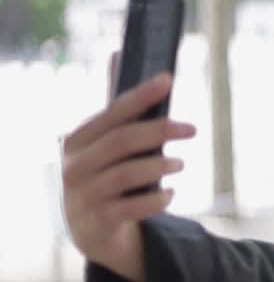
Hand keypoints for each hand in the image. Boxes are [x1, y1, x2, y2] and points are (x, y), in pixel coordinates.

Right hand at [60, 56, 194, 281]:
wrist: (91, 229)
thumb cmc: (104, 173)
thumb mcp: (105, 141)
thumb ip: (116, 105)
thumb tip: (118, 52)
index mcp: (77, 140)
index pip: (112, 113)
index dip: (141, 95)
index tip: (168, 79)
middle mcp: (74, 166)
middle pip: (122, 141)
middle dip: (160, 130)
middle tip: (192, 128)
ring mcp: (83, 196)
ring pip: (128, 174)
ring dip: (160, 165)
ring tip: (181, 162)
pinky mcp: (98, 222)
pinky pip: (133, 208)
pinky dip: (157, 199)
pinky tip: (170, 193)